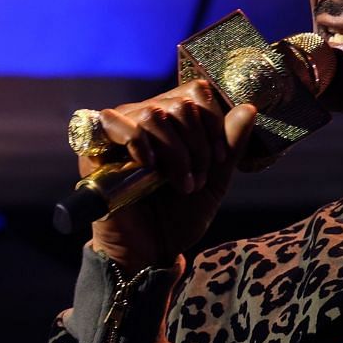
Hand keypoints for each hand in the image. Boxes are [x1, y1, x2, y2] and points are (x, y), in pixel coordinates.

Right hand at [80, 81, 262, 268]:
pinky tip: (150, 166)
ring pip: (154, 114)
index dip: (213, 122)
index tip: (219, 159)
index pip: (196, 92)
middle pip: (179, 104)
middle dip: (198, 146)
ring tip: (180, 184)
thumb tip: (248, 108)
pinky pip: (113, 122)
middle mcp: (144, 118)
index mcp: (173, 121)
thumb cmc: (181, 216)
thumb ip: (231, 145)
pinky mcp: (95, 148)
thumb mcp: (216, 180)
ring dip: (175, 153)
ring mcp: (119, 131)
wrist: (153, 249)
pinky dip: (138, 142)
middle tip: (196, 180)